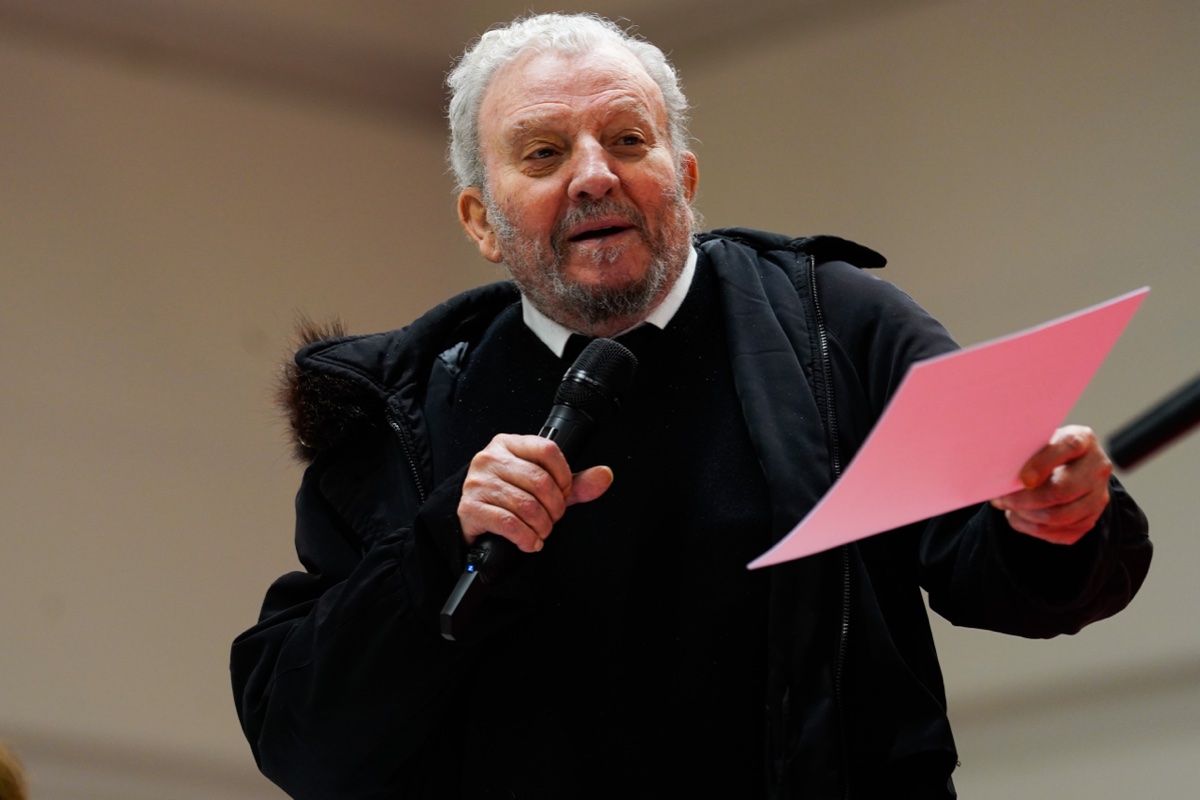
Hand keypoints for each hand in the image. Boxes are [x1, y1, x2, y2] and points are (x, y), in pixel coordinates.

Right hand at [457, 433, 613, 552]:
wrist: (475, 517)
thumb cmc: (508, 496)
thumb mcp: (542, 484)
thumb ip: (575, 483)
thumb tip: (605, 475)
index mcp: (509, 444)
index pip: (547, 450)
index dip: (564, 476)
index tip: (565, 493)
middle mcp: (490, 458)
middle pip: (540, 481)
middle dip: (555, 508)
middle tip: (554, 518)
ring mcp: (478, 483)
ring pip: (526, 505)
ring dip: (542, 526)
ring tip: (542, 531)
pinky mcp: (470, 508)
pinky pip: (509, 524)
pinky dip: (526, 538)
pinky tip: (529, 541)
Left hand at [990, 425, 1112, 544]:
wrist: (1070, 469)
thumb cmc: (1043, 452)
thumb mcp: (1037, 442)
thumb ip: (1025, 452)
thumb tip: (998, 473)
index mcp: (1082, 439)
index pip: (1068, 447)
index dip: (1042, 464)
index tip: (1022, 479)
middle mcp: (1097, 468)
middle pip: (1060, 490)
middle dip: (1023, 499)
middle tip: (1001, 499)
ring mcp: (1098, 497)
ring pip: (1057, 516)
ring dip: (1025, 515)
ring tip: (1007, 507)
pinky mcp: (1090, 521)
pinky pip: (1057, 532)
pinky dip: (1031, 527)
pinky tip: (1019, 516)